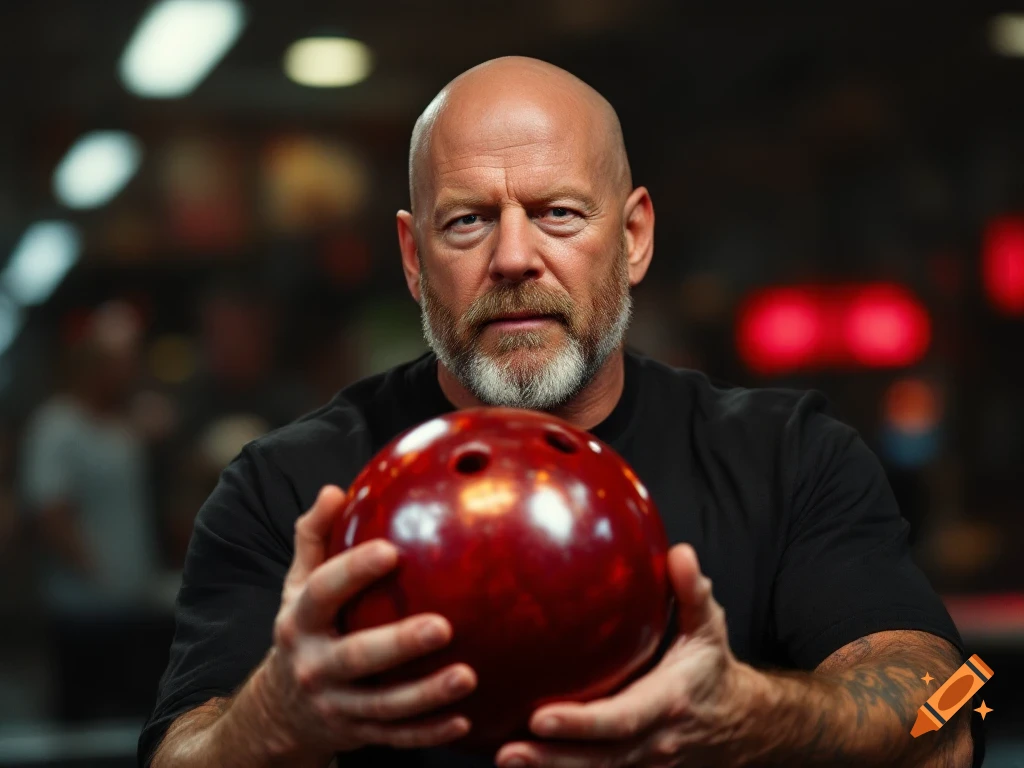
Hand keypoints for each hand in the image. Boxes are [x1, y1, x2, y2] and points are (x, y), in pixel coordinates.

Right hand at [255, 485, 477, 756]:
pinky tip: (466, 720)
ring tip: (468, 676)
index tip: (392, 551)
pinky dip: (429, 732)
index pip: (323, 591)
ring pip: (383, 705)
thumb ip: (314, 538)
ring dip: (426, 695)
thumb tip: (334, 490)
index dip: (353, 571)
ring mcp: (335, 705)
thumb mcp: (296, 585)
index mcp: (299, 620)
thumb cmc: (304, 628)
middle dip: (399, 644)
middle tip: (444, 626)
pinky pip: (396, 736)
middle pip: (356, 656)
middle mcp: (314, 665)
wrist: (279, 709)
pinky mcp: (357, 733)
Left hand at [495, 544, 754, 767]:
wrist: (741, 724)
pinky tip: (522, 764)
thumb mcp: (710, 629)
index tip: (539, 716)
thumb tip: (679, 553)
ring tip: (505, 759)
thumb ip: (694, 593)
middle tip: (508, 752)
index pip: (620, 719)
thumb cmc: (711, 669)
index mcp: (667, 702)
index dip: (581, 723)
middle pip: (599, 759)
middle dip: (552, 758)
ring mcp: (644, 765)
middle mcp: (654, 741)